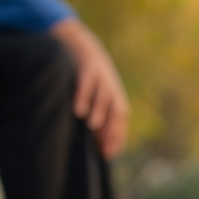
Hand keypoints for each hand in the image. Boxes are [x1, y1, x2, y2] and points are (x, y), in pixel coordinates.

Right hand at [50, 18, 129, 158]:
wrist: (80, 44)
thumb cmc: (85, 76)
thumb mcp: (93, 91)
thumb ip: (95, 113)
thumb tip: (91, 142)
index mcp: (113, 95)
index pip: (120, 118)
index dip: (117, 136)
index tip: (109, 154)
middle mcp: (110, 86)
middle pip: (116, 109)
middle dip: (110, 128)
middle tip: (102, 145)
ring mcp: (100, 76)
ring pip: (104, 96)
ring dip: (99, 112)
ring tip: (91, 126)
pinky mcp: (86, 67)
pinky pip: (87, 83)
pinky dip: (84, 96)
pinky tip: (77, 110)